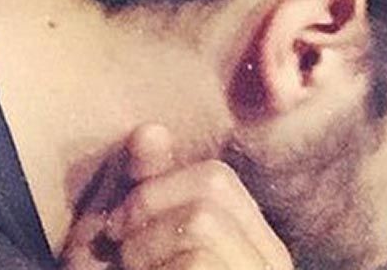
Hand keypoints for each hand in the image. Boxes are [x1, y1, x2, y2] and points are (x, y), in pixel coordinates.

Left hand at [62, 124, 292, 269]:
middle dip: (151, 206)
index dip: (157, 185)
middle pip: (214, 186)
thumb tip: (150, 129)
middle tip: (120, 252)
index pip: (217, 180)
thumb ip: (141, 191)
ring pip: (204, 222)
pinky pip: (194, 261)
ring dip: (146, 248)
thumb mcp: (126, 251)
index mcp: (251, 250)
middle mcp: (268, 265)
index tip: (118, 228)